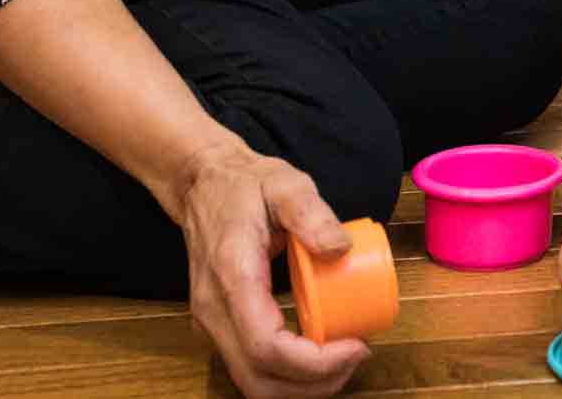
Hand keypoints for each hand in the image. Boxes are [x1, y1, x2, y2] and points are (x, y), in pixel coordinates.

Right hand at [173, 140, 368, 398]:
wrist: (203, 185)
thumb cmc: (246, 185)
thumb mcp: (286, 184)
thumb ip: (312, 213)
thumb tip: (341, 249)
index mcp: (232, 279)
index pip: (267, 347)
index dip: (315, 362)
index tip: (357, 345)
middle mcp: (214, 312)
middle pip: (259, 380)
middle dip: (313, 384)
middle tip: (358, 355)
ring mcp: (211, 324)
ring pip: (252, 383)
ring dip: (301, 386)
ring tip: (344, 358)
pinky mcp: (219, 327)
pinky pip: (251, 368)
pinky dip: (288, 375)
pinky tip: (320, 354)